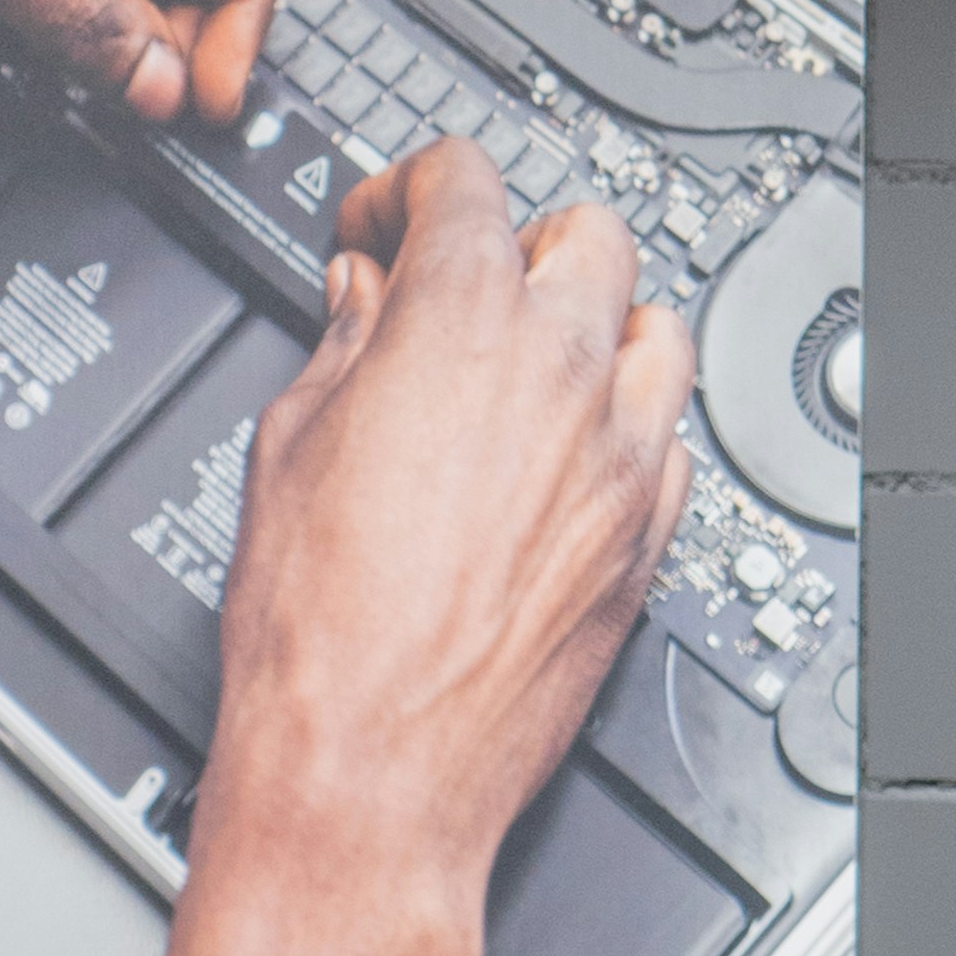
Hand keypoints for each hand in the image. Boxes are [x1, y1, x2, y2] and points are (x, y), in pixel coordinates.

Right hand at [147, 148, 693, 955]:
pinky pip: (672, 443)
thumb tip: (360, 306)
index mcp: (462, 325)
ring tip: (539, 360)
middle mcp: (563, 378)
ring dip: (601, 324)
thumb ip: (337, 350)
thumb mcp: (283, 453)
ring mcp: (621, 463)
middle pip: (589, 235)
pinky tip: (571, 455)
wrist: (367, 776)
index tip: (384, 224)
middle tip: (465, 285)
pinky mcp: (647, 544)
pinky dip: (629, 428)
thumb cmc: (316, 642)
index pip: (467, 180)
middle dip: (520, 243)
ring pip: (658, 331)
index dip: (411, 189)